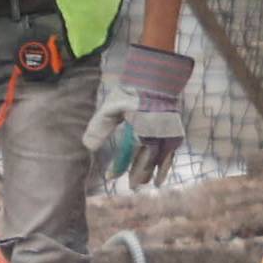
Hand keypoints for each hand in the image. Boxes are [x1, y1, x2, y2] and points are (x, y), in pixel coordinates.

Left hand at [82, 45, 193, 186]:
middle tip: (133, 186)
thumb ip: (100, 128)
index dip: (121, 168)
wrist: (156, 77)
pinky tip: (163, 167)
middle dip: (141, 174)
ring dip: (157, 171)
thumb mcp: (111, 108)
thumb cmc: (132, 91)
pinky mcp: (175, 130)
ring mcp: (171, 134)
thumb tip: (87, 148)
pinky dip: (167, 161)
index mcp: (146, 133)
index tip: (110, 177)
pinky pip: (171, 152)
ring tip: (154, 184)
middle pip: (150, 162)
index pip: (133, 157)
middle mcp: (161, 137)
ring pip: (164, 159)